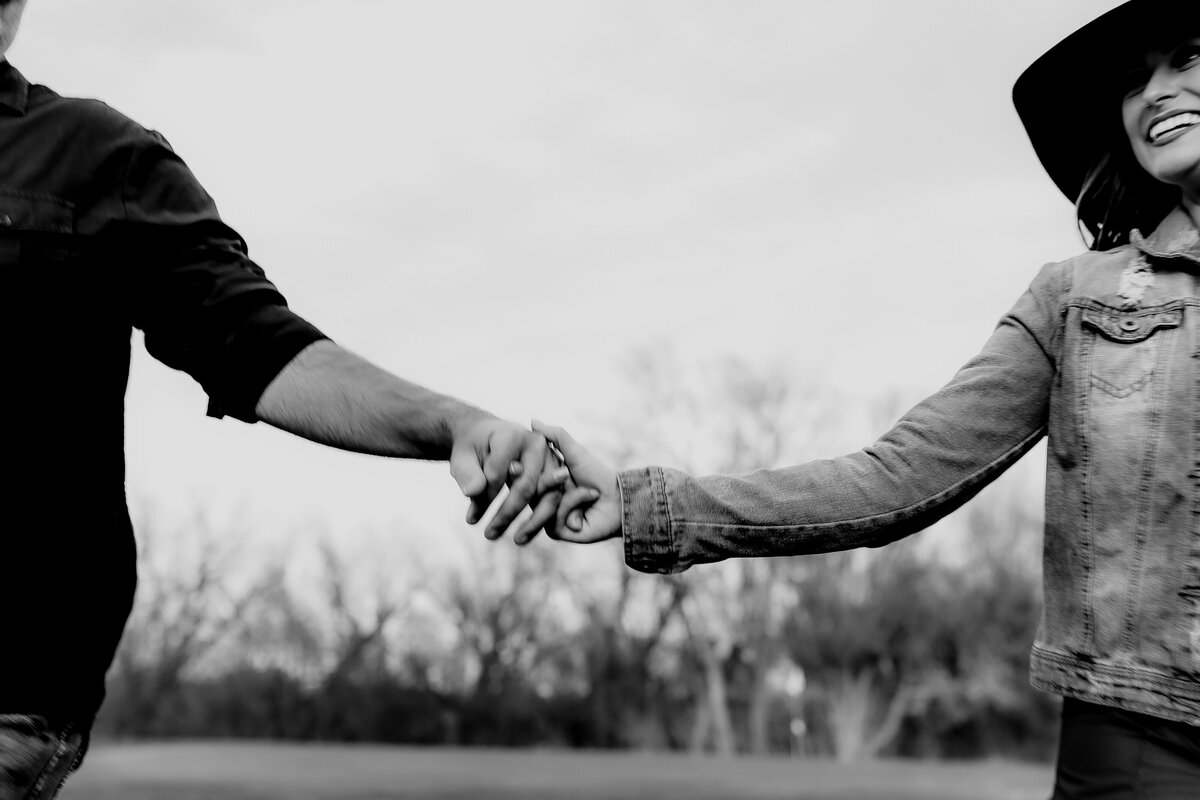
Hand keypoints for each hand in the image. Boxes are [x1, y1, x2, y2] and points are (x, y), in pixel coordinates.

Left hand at [448, 417, 565, 539]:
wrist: (486, 437)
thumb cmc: (473, 448)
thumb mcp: (461, 458)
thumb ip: (466, 473)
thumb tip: (473, 492)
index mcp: (511, 435)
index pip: (498, 473)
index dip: (484, 498)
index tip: (471, 519)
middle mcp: (537, 444)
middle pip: (526, 486)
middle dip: (507, 514)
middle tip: (488, 535)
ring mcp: (550, 458)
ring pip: (547, 496)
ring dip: (532, 524)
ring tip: (516, 542)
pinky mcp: (555, 472)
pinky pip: (552, 500)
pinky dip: (541, 520)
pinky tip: (525, 536)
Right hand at [520, 421, 620, 543]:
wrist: (618, 498)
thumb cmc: (596, 474)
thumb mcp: (574, 452)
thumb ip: (554, 436)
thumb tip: (532, 420)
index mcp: (542, 480)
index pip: (524, 474)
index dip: (529, 466)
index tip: (536, 459)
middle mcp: (541, 499)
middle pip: (529, 489)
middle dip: (551, 480)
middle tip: (568, 474)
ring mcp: (546, 516)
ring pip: (541, 502)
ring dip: (569, 493)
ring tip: (589, 491)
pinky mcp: (555, 531)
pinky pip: (554, 516)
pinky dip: (574, 503)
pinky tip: (590, 501)